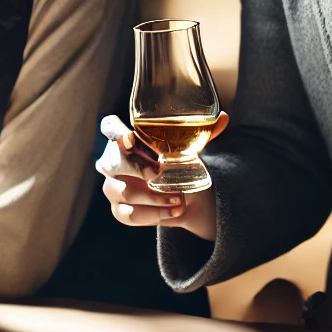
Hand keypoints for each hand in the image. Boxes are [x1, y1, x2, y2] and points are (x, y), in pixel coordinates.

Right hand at [95, 113, 225, 240]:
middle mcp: (114, 162)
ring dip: (152, 197)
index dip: (113, 130)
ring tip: (177, 198)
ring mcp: (113, 187)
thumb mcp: (191, 151)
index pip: (108, 128)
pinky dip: (154, 214)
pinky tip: (173, 211)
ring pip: (122, 191)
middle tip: (159, 174)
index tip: (130, 137)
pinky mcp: (119, 210)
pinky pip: (129, 214)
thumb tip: (224, 117)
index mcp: (127, 140)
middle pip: (110, 162)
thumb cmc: (183, 168)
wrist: (189, 202)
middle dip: (136, 169)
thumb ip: (203, 135)